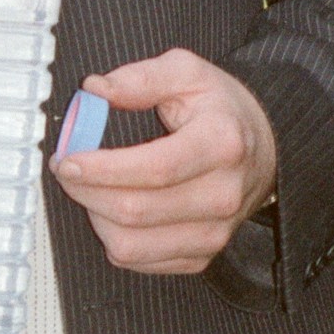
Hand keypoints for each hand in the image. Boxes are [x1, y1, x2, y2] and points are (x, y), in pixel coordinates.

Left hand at [51, 49, 278, 274]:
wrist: (267, 149)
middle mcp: (222, 195)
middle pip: (136, 211)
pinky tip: (108, 210)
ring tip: (87, 188)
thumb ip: (139, 78)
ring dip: (95, 216)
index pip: (154, 169)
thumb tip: (95, 89)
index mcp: (220, 144)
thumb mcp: (186, 72)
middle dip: (85, 191)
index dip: (103, 169)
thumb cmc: (220, 109)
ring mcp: (215, 232)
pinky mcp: (202, 255)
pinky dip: (112, 238)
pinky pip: (140, 261)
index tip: (67, 159)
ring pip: (132, 244)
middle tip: (65, 169)